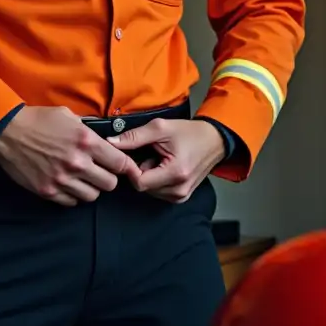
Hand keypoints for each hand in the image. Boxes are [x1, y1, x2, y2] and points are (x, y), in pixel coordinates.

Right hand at [0, 105, 142, 205]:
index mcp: (86, 142)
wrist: (7, 131)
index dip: (126, 167)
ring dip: (90, 188)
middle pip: (110, 184)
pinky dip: (73, 195)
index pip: (120, 163)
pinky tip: (68, 184)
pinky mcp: (48, 191)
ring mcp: (62, 179)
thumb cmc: (39, 120)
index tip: (126, 169)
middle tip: (100, 172)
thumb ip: (90, 129)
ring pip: (92, 196)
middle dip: (107, 178)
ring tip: (82, 179)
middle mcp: (77, 163)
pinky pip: (71, 202)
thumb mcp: (69, 116)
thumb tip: (108, 139)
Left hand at [107, 117, 225, 201]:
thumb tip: (111, 143)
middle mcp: (179, 189)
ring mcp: (181, 196)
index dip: (131, 169)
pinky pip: (158, 192)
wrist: (215, 141)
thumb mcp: (160, 128)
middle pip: (143, 187)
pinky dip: (157, 180)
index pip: (139, 182)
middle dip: (141, 170)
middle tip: (151, 153)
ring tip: (160, 159)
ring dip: (149, 175)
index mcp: (175, 173)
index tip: (134, 155)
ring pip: (149, 191)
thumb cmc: (190, 133)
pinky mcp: (181, 197)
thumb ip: (133, 137)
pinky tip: (165, 167)